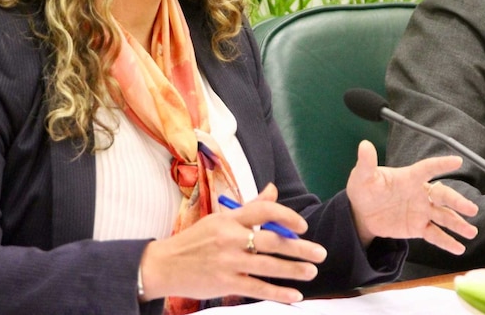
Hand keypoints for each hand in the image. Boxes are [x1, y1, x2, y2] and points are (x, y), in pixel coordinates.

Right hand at [139, 184, 327, 303]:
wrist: (164, 265)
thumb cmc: (196, 240)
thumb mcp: (220, 219)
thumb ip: (249, 208)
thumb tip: (273, 190)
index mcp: (229, 219)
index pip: (264, 210)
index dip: (287, 217)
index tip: (302, 226)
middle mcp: (229, 238)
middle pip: (272, 241)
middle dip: (300, 248)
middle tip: (320, 253)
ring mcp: (227, 262)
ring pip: (268, 266)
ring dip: (294, 270)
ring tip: (311, 272)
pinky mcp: (224, 283)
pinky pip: (257, 288)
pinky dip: (278, 292)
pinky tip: (294, 295)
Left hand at [346, 140, 477, 253]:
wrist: (361, 213)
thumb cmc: (365, 188)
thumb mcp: (362, 176)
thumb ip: (366, 163)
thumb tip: (364, 144)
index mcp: (409, 178)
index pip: (427, 169)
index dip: (441, 165)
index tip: (457, 161)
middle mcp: (420, 193)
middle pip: (442, 196)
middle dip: (457, 202)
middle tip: (471, 209)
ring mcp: (421, 211)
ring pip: (443, 216)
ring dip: (458, 223)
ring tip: (471, 232)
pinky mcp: (418, 227)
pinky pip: (434, 234)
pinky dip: (447, 242)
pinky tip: (459, 248)